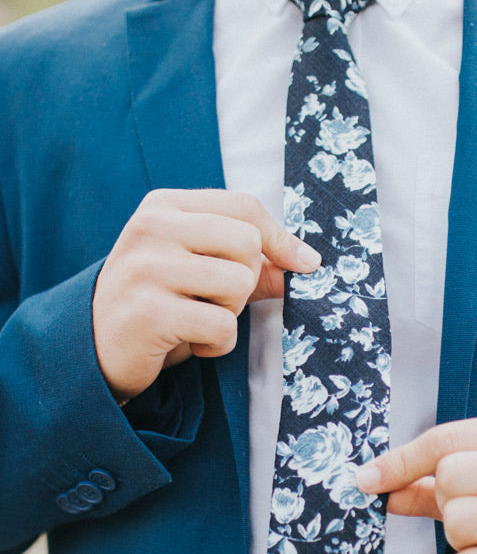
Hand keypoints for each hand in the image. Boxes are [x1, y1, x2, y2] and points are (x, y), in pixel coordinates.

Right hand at [93, 189, 320, 401]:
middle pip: (248, 243)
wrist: (94, 348)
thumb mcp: (199, 272)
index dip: (281, 238)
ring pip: (239, 283)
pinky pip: (223, 327)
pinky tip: (190, 343)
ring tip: (199, 320)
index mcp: (164, 206)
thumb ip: (250, 262)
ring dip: (231, 314)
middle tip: (215, 300)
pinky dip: (218, 345)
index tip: (303, 264)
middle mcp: (151, 228)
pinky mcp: (150, 312)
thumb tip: (306, 261)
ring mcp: (147, 268)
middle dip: (247, 281)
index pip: (244, 206)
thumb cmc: (157, 305)